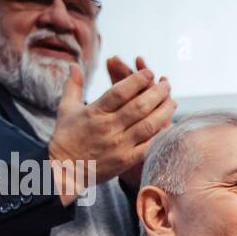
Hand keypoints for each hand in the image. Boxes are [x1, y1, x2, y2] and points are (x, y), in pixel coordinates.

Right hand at [47, 62, 175, 204]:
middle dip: (156, 93)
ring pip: (148, 125)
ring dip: (163, 112)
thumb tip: (74, 64)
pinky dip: (160, 136)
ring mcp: (119, 145)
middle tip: (167, 84)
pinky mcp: (126, 160)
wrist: (63, 171)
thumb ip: (73, 86)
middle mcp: (108, 128)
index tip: (149, 72)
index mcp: (95, 112)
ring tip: (172, 101)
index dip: (137, 80)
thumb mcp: (66, 109)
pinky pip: (148, 146)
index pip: (120, 92)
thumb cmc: (66, 138)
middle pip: (139, 107)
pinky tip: (169, 126)